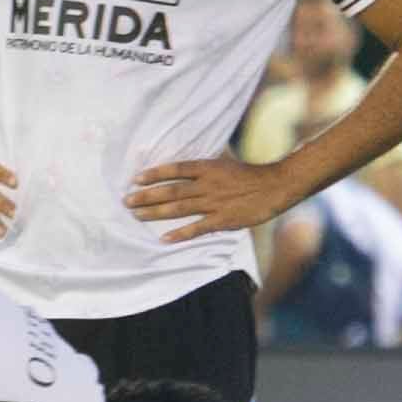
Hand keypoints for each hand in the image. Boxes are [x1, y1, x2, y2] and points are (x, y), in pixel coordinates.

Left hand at [126, 152, 293, 241]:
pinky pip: (198, 228)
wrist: (274, 187)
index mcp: (208, 168)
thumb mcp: (225, 162)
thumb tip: (185, 167)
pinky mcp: (223, 220)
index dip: (155, 174)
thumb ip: (204, 166)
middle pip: (171, 191)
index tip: (136, 179)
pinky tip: (164, 238)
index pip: (175, 170)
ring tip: (137, 216)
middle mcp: (207, 185)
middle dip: (147, 196)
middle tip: (127, 201)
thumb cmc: (249, 174)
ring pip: (179, 209)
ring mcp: (214, 203)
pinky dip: (180, 234)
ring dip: (156, 213)